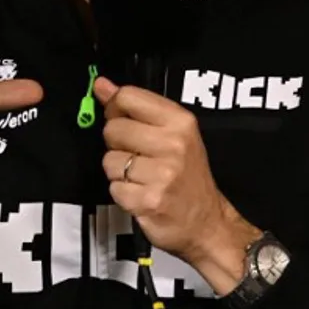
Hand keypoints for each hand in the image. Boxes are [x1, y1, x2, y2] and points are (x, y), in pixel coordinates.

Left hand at [95, 76, 259, 292]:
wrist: (207, 223)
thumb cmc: (188, 176)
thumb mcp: (172, 133)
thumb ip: (136, 107)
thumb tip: (101, 85)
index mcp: (180, 122)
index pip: (127, 97)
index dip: (116, 109)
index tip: (123, 120)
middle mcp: (173, 144)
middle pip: (113, 128)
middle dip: (117, 144)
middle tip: (138, 156)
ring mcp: (162, 174)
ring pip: (109, 161)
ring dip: (118, 172)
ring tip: (141, 177)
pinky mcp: (149, 200)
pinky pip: (113, 188)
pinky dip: (122, 193)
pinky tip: (140, 193)